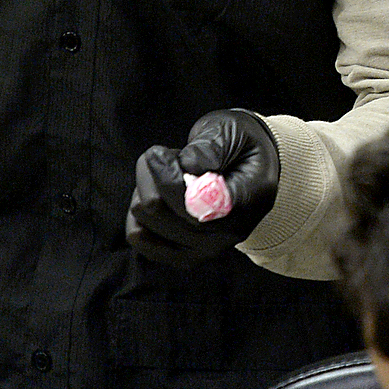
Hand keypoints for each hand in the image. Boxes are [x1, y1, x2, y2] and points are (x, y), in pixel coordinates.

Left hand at [125, 109, 280, 265]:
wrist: (249, 170)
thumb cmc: (238, 146)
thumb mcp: (232, 131)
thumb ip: (213, 146)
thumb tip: (192, 167)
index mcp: (248, 200)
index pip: (196, 203)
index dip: (168, 179)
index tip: (157, 153)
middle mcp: (229, 234)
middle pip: (160, 210)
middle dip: (152, 174)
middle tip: (162, 155)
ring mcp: (206, 250)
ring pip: (144, 221)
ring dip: (146, 191)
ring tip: (166, 176)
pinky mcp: (185, 258)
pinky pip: (140, 238)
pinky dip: (139, 213)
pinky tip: (157, 195)